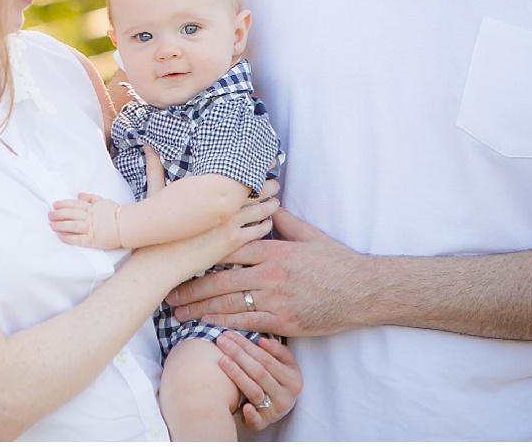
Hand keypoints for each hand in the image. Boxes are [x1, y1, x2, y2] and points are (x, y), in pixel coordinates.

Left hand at [49, 193, 121, 248]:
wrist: (127, 226)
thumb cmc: (116, 214)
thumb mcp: (104, 201)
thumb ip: (91, 198)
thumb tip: (80, 194)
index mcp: (92, 208)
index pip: (74, 205)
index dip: (63, 204)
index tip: (55, 204)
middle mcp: (90, 218)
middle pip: (71, 214)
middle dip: (59, 214)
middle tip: (50, 215)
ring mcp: (91, 229)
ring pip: (73, 226)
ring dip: (61, 225)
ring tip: (52, 225)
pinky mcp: (93, 240)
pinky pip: (79, 239)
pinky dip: (69, 238)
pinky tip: (61, 237)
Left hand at [166, 208, 370, 336]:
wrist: (363, 290)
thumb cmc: (337, 262)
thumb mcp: (310, 235)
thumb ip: (285, 221)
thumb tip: (269, 204)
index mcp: (273, 250)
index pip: (228, 250)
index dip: (200, 255)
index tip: (180, 258)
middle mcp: (270, 274)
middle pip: (220, 279)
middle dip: (191, 288)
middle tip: (167, 293)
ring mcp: (277, 298)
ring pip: (229, 303)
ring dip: (200, 309)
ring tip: (178, 314)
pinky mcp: (284, 321)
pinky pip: (247, 323)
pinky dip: (224, 324)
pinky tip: (206, 326)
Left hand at [216, 331, 301, 430]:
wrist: (277, 406)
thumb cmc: (276, 378)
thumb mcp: (283, 363)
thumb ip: (276, 350)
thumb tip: (262, 341)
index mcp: (293, 378)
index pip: (266, 359)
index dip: (247, 345)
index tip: (229, 334)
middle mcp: (286, 396)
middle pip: (258, 372)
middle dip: (238, 354)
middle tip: (221, 341)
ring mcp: (275, 410)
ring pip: (254, 391)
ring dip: (237, 375)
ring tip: (222, 360)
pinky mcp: (264, 423)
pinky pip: (257, 420)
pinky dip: (250, 414)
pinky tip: (242, 406)